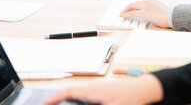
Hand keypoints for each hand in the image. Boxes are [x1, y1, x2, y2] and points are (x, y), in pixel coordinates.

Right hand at [44, 75, 163, 104]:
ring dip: (66, 100)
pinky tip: (76, 104)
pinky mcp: (101, 92)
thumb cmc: (132, 98)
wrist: (145, 89)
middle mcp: (93, 87)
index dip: (55, 98)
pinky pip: (83, 96)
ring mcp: (97, 89)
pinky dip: (75, 101)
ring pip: (76, 94)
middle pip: (69, 92)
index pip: (68, 92)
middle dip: (58, 99)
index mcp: (93, 90)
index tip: (45, 103)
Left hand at [120, 0, 170, 27]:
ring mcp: (145, 6)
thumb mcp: (158, 8)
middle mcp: (147, 1)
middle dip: (127, 7)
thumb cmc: (167, 15)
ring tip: (121, 14)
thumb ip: (152, 8)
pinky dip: (126, 14)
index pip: (138, 2)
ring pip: (131, 7)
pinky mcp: (144, 12)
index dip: (132, 5)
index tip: (129, 8)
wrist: (172, 16)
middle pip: (133, 3)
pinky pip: (132, 13)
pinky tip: (123, 16)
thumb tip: (147, 13)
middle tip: (123, 11)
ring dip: (125, 10)